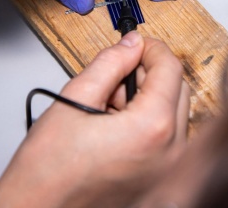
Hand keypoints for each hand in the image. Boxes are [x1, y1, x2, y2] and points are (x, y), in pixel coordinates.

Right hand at [0, 31, 189, 207]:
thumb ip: (110, 64)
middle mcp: (171, 154)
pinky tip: (116, 128)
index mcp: (152, 129)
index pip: (170, 69)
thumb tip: (131, 44)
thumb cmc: (48, 169)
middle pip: (178, 90)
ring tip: (109, 108)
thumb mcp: (75, 98)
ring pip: (175, 114)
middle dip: (149, 75)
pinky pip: (169, 140)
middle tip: (115, 78)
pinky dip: (150, 124)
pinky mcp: (161, 183)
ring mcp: (168, 172)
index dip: (152, 48)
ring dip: (149, 100)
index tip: (136, 43)